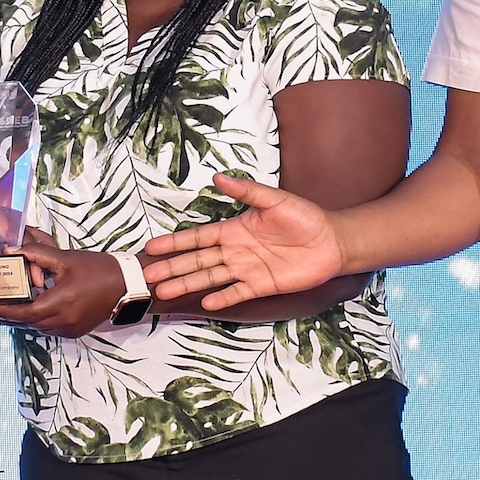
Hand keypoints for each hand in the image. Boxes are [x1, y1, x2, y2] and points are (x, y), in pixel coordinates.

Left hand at [0, 234, 126, 337]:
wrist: (128, 286)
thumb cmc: (99, 269)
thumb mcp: (67, 258)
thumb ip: (37, 254)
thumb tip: (11, 251)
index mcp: (63, 301)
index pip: (27, 312)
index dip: (6, 311)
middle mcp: (65, 320)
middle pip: (28, 323)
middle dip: (6, 318)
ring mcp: (70, 329)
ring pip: (37, 328)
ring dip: (18, 321)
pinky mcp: (75, 331)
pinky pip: (48, 328)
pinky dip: (34, 321)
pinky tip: (24, 314)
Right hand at [139, 173, 343, 310]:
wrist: (331, 241)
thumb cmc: (304, 217)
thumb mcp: (274, 199)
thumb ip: (245, 191)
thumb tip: (217, 177)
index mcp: (234, 230)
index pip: (197, 238)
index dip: (175, 243)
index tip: (151, 247)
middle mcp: (235, 251)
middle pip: (197, 261)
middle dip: (173, 267)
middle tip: (148, 276)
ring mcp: (246, 269)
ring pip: (210, 278)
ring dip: (188, 284)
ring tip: (165, 291)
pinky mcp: (261, 285)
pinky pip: (236, 292)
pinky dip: (221, 297)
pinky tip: (204, 302)